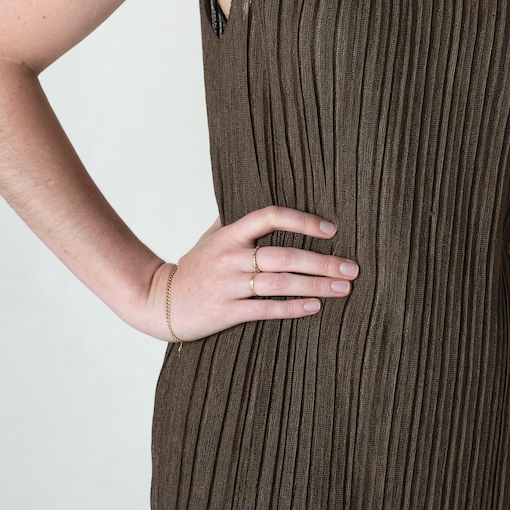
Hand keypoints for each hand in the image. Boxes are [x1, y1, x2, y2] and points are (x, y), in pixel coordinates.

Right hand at [138, 204, 358, 343]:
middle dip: (322, 262)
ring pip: (279, 283)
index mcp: (229, 234)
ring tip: (344, 289)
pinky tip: (315, 307)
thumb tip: (263, 197)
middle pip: (283, 255)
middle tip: (352, 268)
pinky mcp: (226, 312)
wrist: (158, 301)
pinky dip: (292, 308)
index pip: (269, 217)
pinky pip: (265, 309)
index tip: (331, 229)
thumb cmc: (193, 267)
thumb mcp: (210, 238)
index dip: (301, 220)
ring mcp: (227, 285)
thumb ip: (236, 221)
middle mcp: (230, 257)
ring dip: (316, 286)